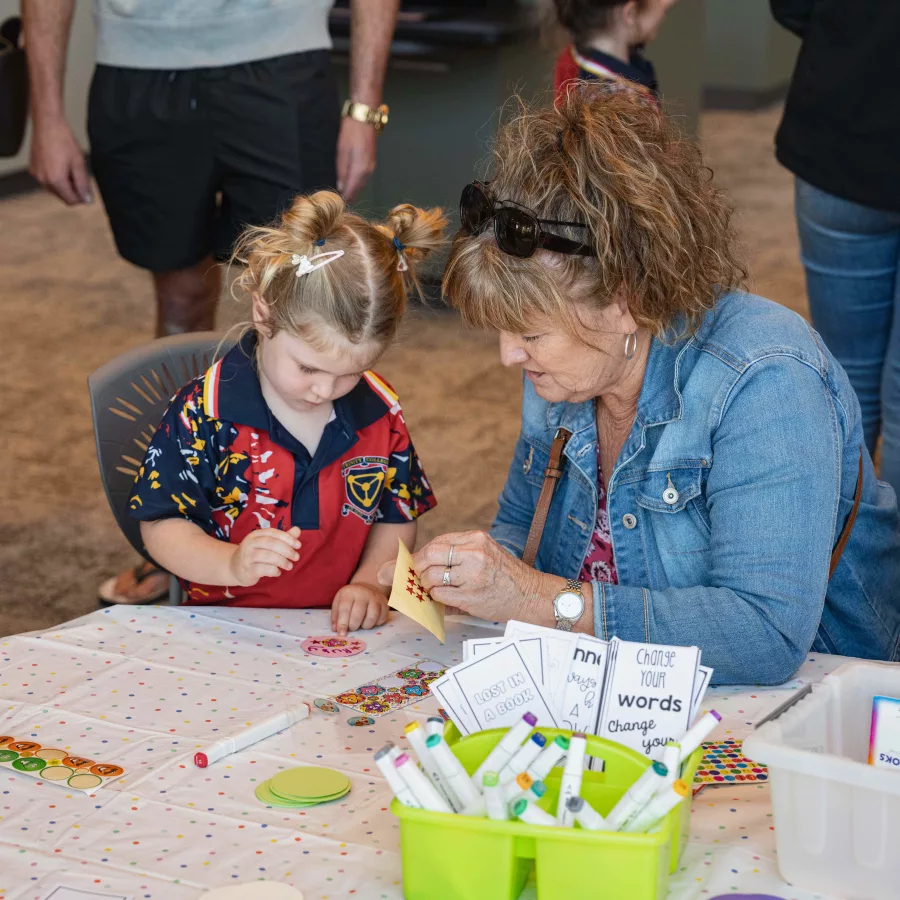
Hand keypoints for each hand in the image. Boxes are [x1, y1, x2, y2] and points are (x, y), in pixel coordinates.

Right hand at [29, 117, 92, 205]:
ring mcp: (36, 175)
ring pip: (54, 190)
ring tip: (69, 168)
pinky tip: (60, 165)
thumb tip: (87, 200)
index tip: (86, 189)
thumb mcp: (79, 164)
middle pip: (62, 196)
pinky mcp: (33, 169)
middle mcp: (43, 180)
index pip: (71, 201)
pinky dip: (55, 178)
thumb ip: (83, 184)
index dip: (81, 197)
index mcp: (55, 180)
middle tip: (79, 175)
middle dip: (73, 191)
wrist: (47, 124)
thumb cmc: (63, 140)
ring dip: (64, 185)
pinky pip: (47, 181)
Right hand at [228, 526, 300, 586]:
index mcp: (256, 535)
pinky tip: (278, 572)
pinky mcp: (247, 570)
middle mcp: (250, 543)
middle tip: (296, 557)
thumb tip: (297, 530)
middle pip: (271, 543)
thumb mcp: (267, 544)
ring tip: (289, 566)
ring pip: (267, 556)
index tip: (298, 545)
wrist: (234, 567)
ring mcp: (247, 557)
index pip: (273, 533)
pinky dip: (274, 570)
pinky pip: (263, 569)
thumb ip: (283, 538)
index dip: (287, 538)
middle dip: (286, 550)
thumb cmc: (255, 554)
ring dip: (282, 561)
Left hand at [331, 582, 388, 635]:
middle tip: (352, 628)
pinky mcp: (385, 603)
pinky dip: (376, 624)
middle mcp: (363, 593)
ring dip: (366, 626)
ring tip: (362, 624)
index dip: (342, 623)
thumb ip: (336, 616)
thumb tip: (336, 630)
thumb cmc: (350, 598)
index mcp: (349, 592)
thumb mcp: (338, 602)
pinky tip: (371, 621)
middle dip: (354, 625)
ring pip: (372, 617)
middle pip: (359, 614)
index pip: (345, 609)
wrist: (367, 587)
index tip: (342, 634)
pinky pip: (382, 618)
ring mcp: (376, 598)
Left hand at [336, 117, 376, 201]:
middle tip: (337, 201)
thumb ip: (342, 172)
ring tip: (342, 193)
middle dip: (348, 196)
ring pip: (361, 185)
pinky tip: (350, 182)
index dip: (343, 199)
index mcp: (359, 171)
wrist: (364, 119)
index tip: (336, 204)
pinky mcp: (371, 163)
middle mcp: (367, 173)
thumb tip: (341, 187)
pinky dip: (356, 182)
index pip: (351, 192)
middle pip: (357, 190)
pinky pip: (363, 178)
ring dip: (353, 189)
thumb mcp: (341, 153)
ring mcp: (371, 168)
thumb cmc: (350, 133)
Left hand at [378, 531, 550, 622]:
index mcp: (476, 538)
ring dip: (426, 585)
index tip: (412, 563)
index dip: (421, 554)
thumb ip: (457, 554)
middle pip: (428, 556)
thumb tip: (419, 562)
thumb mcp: (485, 553)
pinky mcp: (470, 596)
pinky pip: (439, 595)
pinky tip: (444, 598)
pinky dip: (436, 597)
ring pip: (430, 577)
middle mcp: (474, 553)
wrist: (531, 595)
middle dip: (416, 568)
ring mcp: (472, 575)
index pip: (437, 542)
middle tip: (415, 577)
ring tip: (434, 588)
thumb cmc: (505, 576)